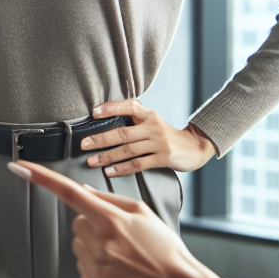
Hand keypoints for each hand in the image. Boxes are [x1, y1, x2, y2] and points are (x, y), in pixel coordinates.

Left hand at [7, 159, 202, 277]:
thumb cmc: (162, 244)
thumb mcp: (141, 211)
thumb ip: (109, 199)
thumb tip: (83, 192)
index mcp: (110, 218)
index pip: (69, 193)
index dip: (41, 178)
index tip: (19, 166)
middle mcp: (98, 241)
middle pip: (77, 221)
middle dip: (93, 223)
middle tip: (120, 234)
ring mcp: (94, 265)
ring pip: (79, 244)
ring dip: (94, 245)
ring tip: (123, 253)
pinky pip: (83, 266)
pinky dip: (96, 265)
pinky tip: (119, 268)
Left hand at [80, 99, 216, 176]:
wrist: (195, 146)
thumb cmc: (167, 135)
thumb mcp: (153, 122)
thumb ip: (135, 122)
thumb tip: (106, 125)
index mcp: (149, 115)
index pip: (128, 106)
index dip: (111, 108)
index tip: (94, 112)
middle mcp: (153, 126)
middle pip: (123, 133)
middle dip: (100, 139)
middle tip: (84, 144)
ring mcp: (158, 143)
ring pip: (128, 150)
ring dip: (107, 156)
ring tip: (92, 161)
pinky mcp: (163, 158)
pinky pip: (138, 164)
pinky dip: (122, 168)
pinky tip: (110, 171)